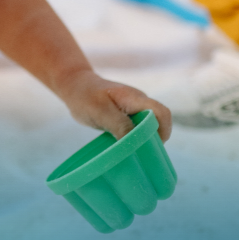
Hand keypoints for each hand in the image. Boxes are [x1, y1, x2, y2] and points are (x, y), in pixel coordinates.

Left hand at [56, 69, 172, 142]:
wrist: (74, 85)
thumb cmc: (85, 97)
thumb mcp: (100, 112)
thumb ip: (119, 125)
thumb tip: (138, 142)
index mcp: (134, 98)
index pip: (162, 112)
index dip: (164, 130)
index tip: (155, 147)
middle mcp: (138, 102)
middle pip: (158, 120)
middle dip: (156, 138)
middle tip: (144, 154)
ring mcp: (133, 107)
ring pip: (148, 124)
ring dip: (145, 139)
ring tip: (135, 153)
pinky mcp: (125, 114)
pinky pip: (137, 126)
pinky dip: (135, 137)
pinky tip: (126, 147)